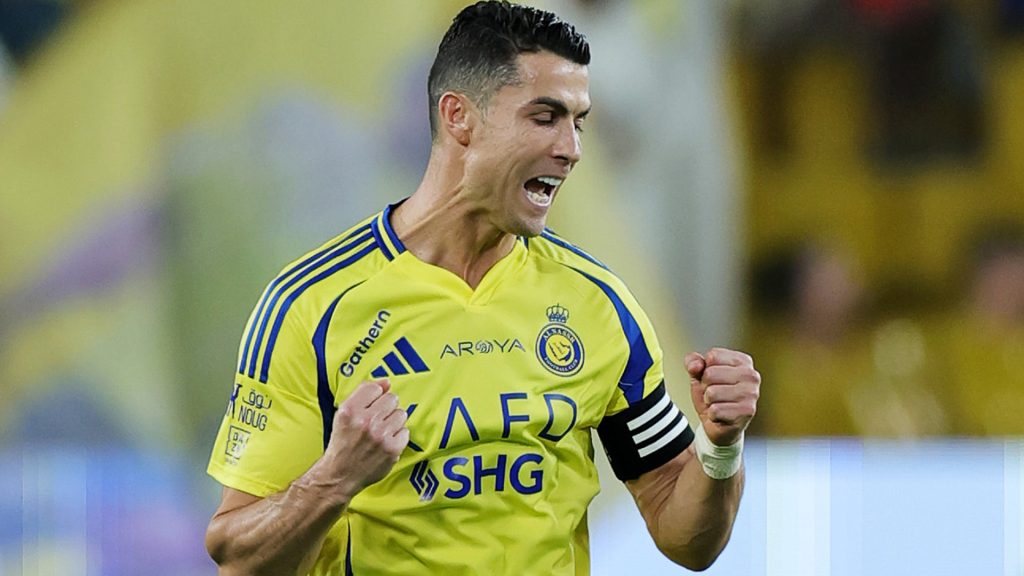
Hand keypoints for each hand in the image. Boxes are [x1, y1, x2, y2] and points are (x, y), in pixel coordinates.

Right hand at [321, 379, 408, 498]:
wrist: (340, 474)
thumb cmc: (343, 443)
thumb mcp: (344, 414)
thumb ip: (364, 393)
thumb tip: (386, 381)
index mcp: (350, 410)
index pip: (375, 388)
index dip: (374, 397)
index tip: (371, 406)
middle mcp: (365, 421)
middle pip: (392, 399)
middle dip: (385, 409)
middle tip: (376, 421)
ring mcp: (380, 436)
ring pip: (401, 414)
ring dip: (393, 422)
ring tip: (381, 432)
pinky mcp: (392, 449)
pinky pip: (405, 431)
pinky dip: (397, 437)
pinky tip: (385, 442)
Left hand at [686, 348, 759, 446]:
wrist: (718, 425)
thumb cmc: (711, 397)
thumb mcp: (698, 375)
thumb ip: (693, 362)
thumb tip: (695, 366)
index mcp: (743, 361)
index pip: (712, 356)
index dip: (704, 370)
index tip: (713, 380)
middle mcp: (751, 375)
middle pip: (710, 374)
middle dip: (705, 387)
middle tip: (714, 395)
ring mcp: (751, 394)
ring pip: (711, 393)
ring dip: (708, 402)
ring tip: (717, 404)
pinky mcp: (747, 412)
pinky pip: (715, 410)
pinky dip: (712, 415)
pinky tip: (721, 416)